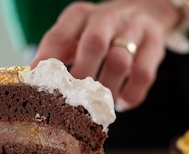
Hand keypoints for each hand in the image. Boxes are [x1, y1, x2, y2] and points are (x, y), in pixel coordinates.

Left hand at [32, 0, 180, 110]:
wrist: (146, 11)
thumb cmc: (103, 31)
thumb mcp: (78, 33)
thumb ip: (58, 54)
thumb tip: (34, 84)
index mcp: (80, 15)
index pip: (59, 36)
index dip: (47, 61)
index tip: (38, 85)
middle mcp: (107, 18)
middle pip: (93, 45)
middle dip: (82, 77)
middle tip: (75, 102)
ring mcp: (133, 30)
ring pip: (120, 62)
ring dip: (108, 89)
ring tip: (101, 107)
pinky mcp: (154, 45)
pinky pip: (144, 75)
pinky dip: (131, 94)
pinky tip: (122, 103)